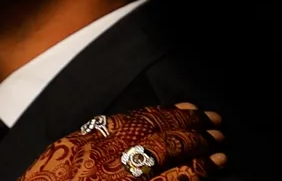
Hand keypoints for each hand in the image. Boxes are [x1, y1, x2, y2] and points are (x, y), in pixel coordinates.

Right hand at [19, 103, 225, 179]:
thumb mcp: (61, 154)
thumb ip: (88, 140)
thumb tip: (114, 130)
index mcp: (92, 140)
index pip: (139, 118)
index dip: (169, 112)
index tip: (188, 108)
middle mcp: (110, 154)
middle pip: (160, 132)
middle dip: (191, 127)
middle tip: (213, 124)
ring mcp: (126, 177)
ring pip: (173, 156)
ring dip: (200, 150)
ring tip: (220, 149)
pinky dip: (195, 175)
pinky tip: (210, 170)